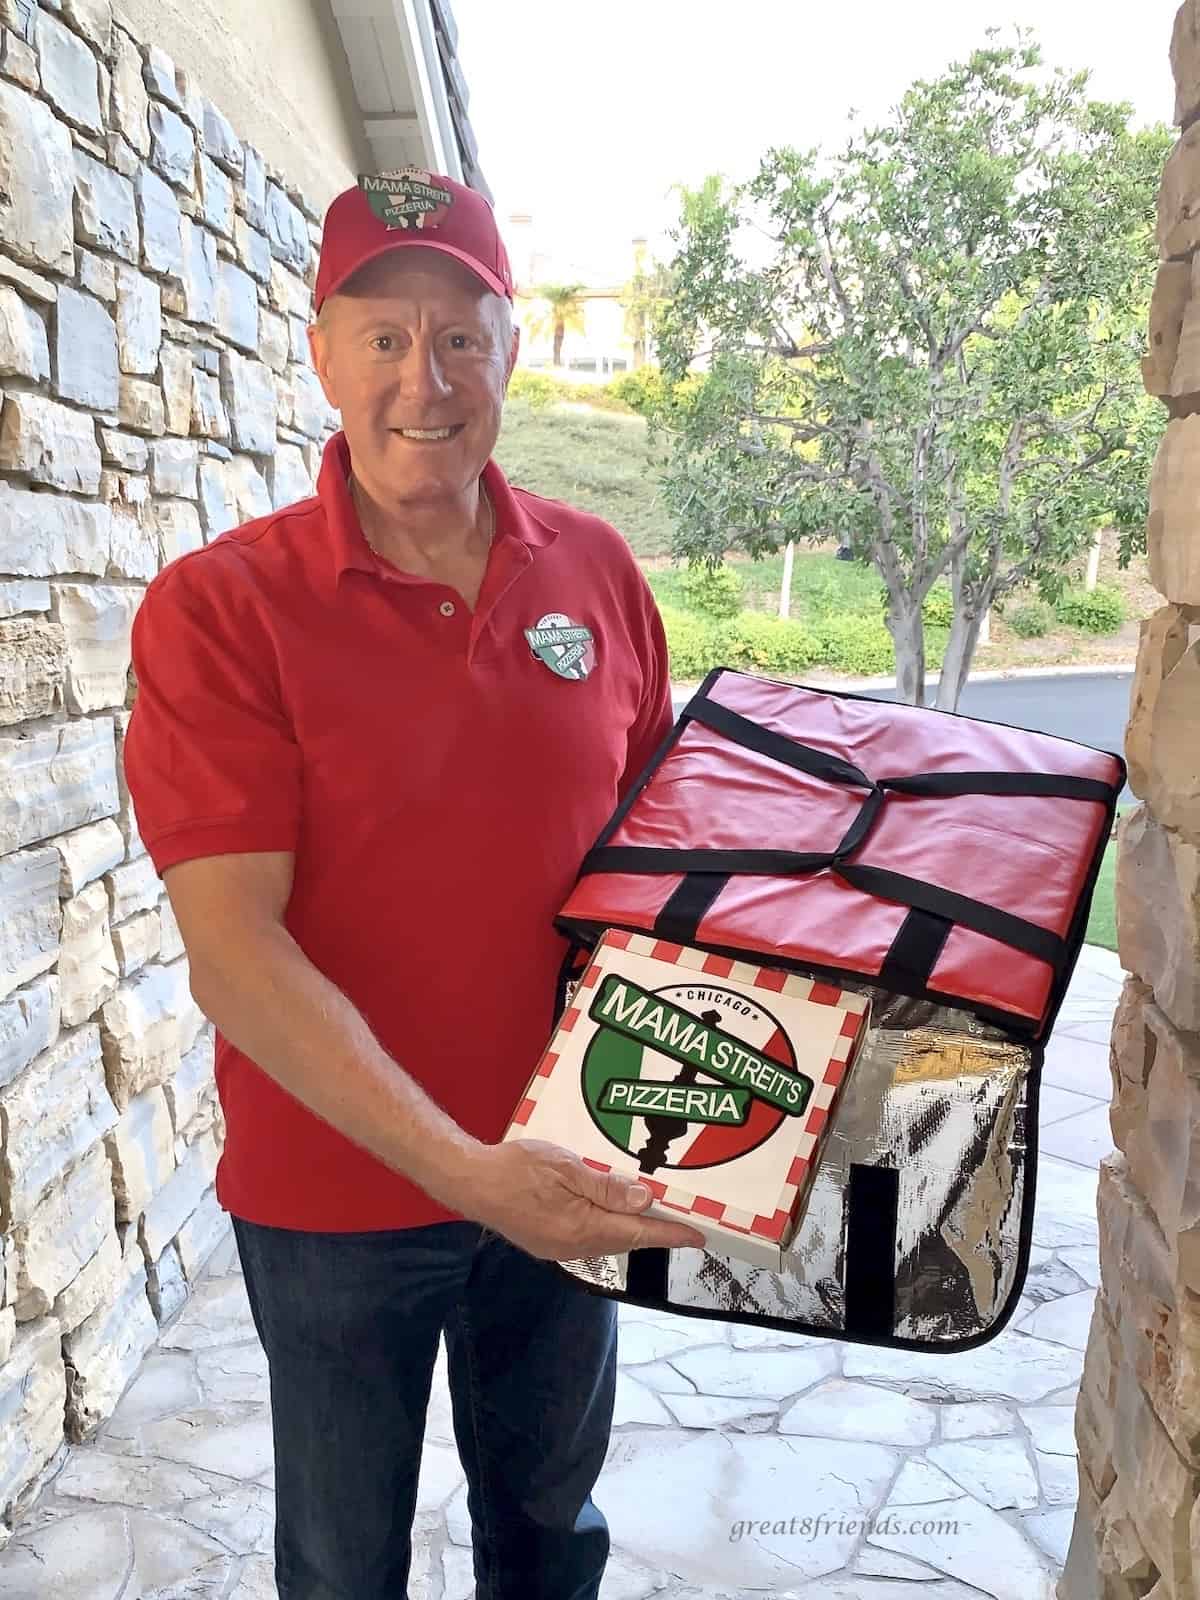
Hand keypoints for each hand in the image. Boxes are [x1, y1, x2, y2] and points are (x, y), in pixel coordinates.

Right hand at [455, 1138, 708, 1260]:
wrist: (469, 1180)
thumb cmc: (516, 1168)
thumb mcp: (566, 1168)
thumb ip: (606, 1186)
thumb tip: (645, 1200)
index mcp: (581, 1228)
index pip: (637, 1234)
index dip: (669, 1234)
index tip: (698, 1236)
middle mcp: (572, 1247)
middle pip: (624, 1240)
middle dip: (653, 1233)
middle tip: (681, 1223)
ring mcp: (557, 1249)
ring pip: (606, 1240)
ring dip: (630, 1229)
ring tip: (653, 1216)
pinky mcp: (545, 1243)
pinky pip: (588, 1239)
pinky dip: (607, 1228)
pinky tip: (611, 1214)